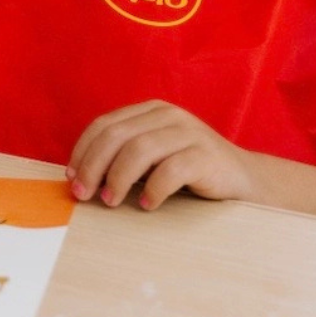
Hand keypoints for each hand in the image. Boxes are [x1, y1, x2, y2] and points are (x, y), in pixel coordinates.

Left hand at [66, 100, 253, 210]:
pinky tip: (148, 205)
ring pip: (140, 149)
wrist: (243, 179)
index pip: (105, 124)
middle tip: (84, 195)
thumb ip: (123, 158)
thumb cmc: (189, 171)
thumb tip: (79, 178)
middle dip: (93, 166)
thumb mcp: (153, 158)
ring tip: (111, 201)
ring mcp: (189, 132)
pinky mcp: (206, 155)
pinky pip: (171, 169)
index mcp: (150, 111)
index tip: (71, 178)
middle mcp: (168, 115)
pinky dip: (154, 189)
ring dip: (118, 178)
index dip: (83, 151)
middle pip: (117, 135)